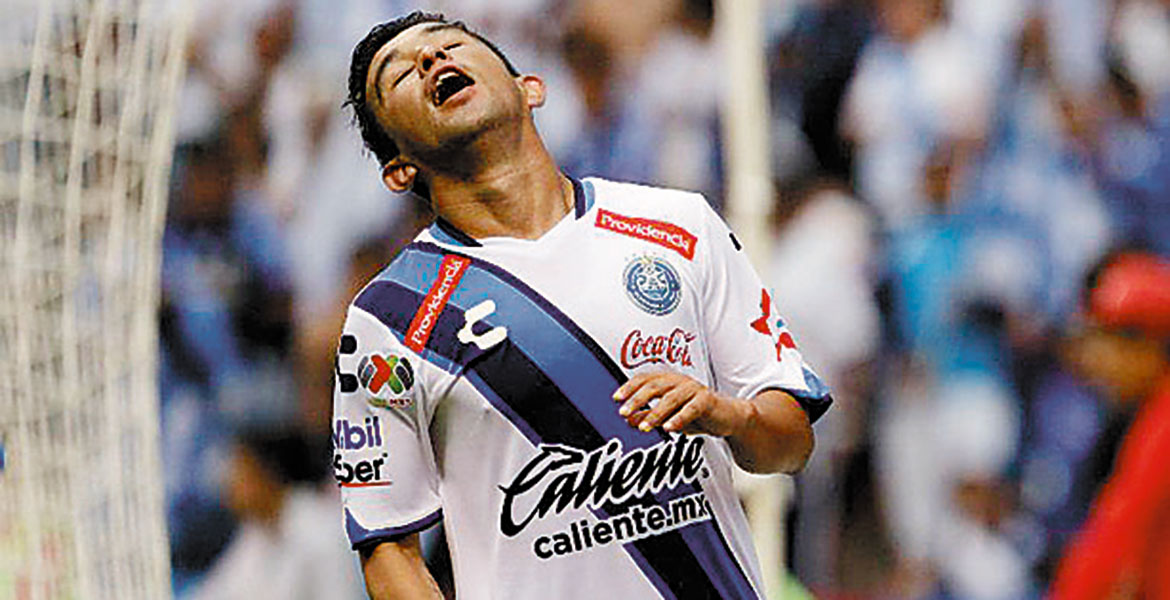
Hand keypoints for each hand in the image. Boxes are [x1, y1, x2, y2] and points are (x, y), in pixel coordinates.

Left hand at [612, 372, 749, 436]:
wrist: (728, 417)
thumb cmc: (698, 412)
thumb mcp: (668, 416)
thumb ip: (648, 415)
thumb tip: (628, 419)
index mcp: (668, 381)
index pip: (645, 379)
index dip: (630, 387)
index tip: (617, 398)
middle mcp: (679, 381)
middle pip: (654, 386)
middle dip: (637, 399)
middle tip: (624, 412)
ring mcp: (693, 389)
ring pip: (671, 398)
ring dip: (656, 413)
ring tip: (645, 426)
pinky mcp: (706, 400)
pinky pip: (691, 408)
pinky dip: (679, 418)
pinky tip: (669, 428)